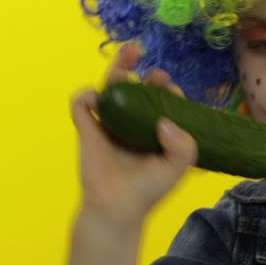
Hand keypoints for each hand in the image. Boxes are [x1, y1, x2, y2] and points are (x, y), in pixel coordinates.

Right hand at [69, 41, 197, 230]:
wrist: (117, 208)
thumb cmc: (148, 189)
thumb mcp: (178, 167)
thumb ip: (184, 145)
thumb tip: (164, 122)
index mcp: (151, 128)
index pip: (159, 99)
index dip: (166, 89)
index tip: (171, 90)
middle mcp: (130, 121)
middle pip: (132, 86)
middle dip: (139, 68)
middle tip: (147, 60)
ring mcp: (107, 124)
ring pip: (108, 88)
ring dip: (116, 68)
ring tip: (129, 56)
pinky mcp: (87, 129)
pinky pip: (81, 104)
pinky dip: (85, 95)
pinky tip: (96, 99)